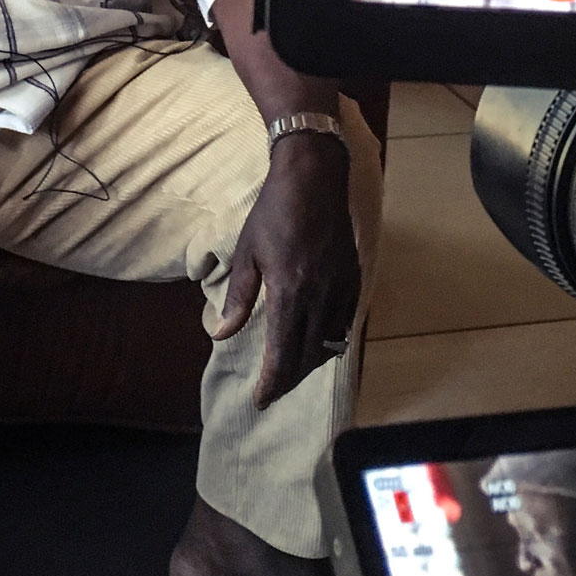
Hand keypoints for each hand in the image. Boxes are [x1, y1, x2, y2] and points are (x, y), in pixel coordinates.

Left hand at [211, 132, 360, 410]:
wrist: (313, 176)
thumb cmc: (273, 210)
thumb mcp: (246, 252)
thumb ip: (238, 297)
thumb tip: (222, 333)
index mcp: (289, 291)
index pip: (282, 352)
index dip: (272, 382)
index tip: (261, 399)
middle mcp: (319, 296)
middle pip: (308, 354)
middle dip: (290, 378)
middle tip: (274, 390)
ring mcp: (341, 286)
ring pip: (331, 341)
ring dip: (312, 361)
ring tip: (294, 370)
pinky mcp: (354, 276)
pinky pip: (347, 320)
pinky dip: (333, 339)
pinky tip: (322, 341)